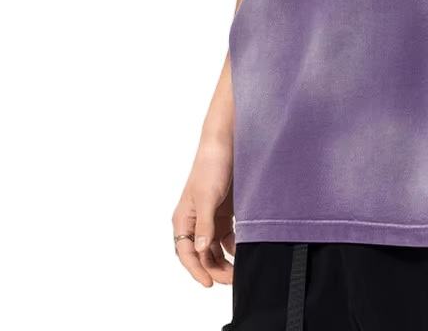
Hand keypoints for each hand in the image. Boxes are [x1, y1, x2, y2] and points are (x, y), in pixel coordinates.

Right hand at [172, 140, 235, 286]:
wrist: (226, 143)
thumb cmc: (211, 166)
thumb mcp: (207, 197)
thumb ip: (205, 225)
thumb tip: (201, 250)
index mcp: (183, 219)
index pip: (186, 252)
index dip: (196, 270)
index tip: (209, 283)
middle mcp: (194, 221)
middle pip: (201, 254)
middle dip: (214, 268)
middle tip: (232, 279)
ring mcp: (210, 217)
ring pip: (214, 248)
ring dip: (224, 260)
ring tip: (238, 270)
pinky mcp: (224, 211)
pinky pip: (226, 236)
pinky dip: (233, 246)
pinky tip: (243, 251)